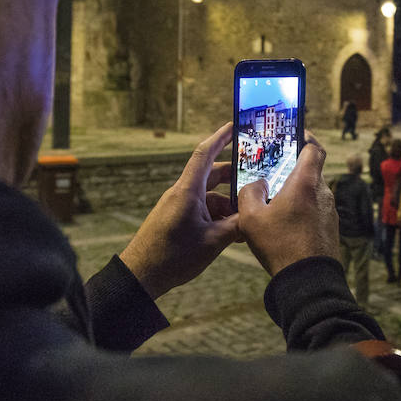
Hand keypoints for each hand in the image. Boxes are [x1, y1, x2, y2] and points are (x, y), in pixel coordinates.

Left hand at [118, 123, 240, 299]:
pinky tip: (235, 231)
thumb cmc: (172, 257)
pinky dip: (219, 216)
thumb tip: (255, 214)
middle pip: (213, 175)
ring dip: (230, 204)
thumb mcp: (212, 242)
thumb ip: (237, 226)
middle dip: (236, 179)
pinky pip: (203, 209)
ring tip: (249, 216)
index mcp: (188, 191)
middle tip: (259, 181)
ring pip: (211, 196)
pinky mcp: (178, 218)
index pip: (205, 154)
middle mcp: (183, 193)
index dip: (221, 137)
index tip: (235, 125)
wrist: (142, 275)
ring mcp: (179, 206)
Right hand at [237, 133, 338, 277]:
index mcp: (306, 183)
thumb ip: (249, 193)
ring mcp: (330, 212)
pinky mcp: (330, 229)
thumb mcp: (252, 218)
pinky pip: (315, 211)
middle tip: (274, 172)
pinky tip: (285, 225)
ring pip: (312, 193)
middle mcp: (323, 193)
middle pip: (311, 171)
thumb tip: (257, 184)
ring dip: (296, 193)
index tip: (295, 134)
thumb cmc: (280, 245)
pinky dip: (302, 211)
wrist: (309, 281)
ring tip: (275, 203)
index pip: (314, 148)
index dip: (305, 137)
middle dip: (293, 170)